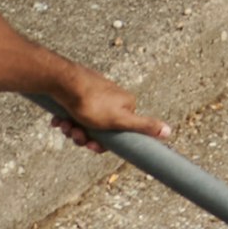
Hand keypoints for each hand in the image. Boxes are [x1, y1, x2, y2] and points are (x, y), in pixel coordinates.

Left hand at [42, 66, 162, 147]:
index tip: (90, 145)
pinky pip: (72, 113)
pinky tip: (58, 119)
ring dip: (72, 128)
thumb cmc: (91, 103)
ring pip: (83, 123)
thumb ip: (144, 126)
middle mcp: (112, 99)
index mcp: (126, 105)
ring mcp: (95, 95)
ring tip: (65, 123)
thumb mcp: (120, 120)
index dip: (100, 144)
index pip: (116, 134)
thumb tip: (169, 131)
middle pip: (98, 130)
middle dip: (83, 136)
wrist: (64, 83)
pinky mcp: (79, 93)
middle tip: (74, 132)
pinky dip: (65, 119)